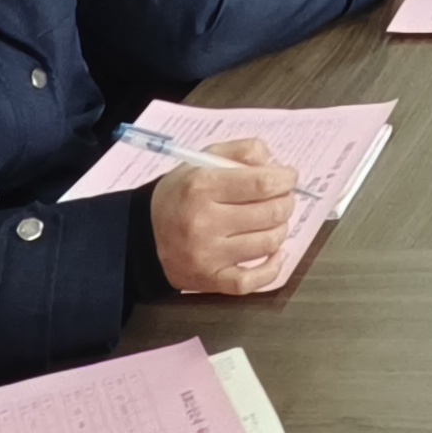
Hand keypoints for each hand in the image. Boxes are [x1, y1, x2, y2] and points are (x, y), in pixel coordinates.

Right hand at [151, 142, 301, 298]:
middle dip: (286, 202)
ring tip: (274, 220)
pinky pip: (252, 280)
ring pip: (268, 243)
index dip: (285, 179)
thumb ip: (241, 151)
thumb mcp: (202, 160)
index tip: (289, 177)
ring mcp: (208, 254)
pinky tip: (277, 254)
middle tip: (283, 197)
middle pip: (270, 213)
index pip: (262, 182)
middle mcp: (204, 221)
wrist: (142, 235)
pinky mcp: (210, 279)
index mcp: (202, 186)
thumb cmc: (179, 195)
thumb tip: (275, 162)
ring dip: (281, 229)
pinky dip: (273, 268)